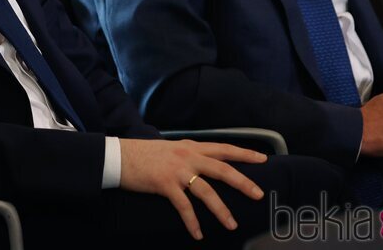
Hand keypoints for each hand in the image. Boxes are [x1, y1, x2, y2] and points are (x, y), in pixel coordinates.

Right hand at [120, 138, 266, 240]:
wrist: (119, 156)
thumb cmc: (143, 154)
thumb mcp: (170, 149)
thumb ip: (187, 155)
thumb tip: (202, 165)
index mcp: (190, 147)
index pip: (223, 149)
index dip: (243, 154)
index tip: (262, 159)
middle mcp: (188, 157)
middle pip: (222, 169)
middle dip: (243, 182)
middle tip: (258, 194)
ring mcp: (177, 171)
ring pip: (207, 192)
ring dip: (221, 210)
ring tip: (232, 224)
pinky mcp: (165, 185)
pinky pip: (184, 207)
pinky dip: (192, 222)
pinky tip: (198, 234)